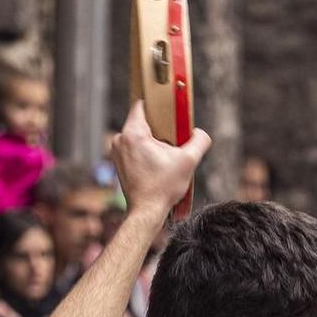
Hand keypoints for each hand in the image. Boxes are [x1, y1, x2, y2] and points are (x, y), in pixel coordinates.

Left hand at [108, 101, 210, 220]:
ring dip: (152, 140)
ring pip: (137, 135)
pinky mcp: (118, 162)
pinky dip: (145, 150)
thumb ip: (199, 141)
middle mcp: (120, 140)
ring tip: (165, 153)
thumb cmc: (163, 188)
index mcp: (133, 134)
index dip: (156, 104)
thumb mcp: (188, 161)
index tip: (168, 110)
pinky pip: (133, 147)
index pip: (141, 104)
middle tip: (172, 137)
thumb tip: (200, 133)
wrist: (146, 212)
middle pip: (141, 121)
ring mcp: (116, 152)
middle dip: (158, 126)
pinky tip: (157, 162)